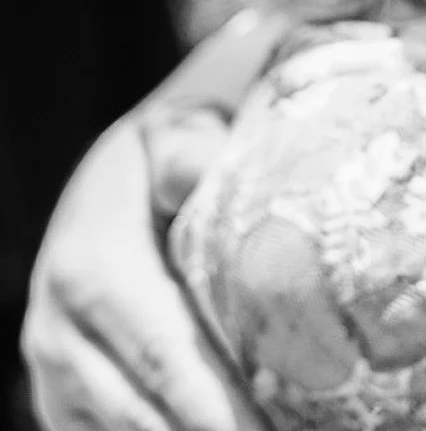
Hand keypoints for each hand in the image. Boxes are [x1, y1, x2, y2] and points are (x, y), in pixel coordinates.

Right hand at [21, 24, 275, 430]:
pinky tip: (232, 430)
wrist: (115, 177)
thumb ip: (188, 151)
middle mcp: (59, 332)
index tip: (263, 426)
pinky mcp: (62, 399)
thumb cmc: (170, 153)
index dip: (217, 404)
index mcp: (90, 270)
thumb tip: (188, 177)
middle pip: (144, 412)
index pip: (164, 355)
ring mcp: (55, 372)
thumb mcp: (179, 131)